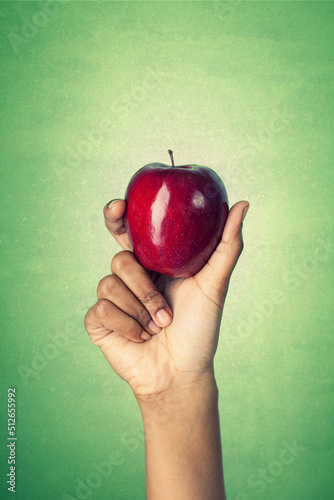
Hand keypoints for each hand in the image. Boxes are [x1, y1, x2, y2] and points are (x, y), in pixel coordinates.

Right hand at [85, 199, 248, 399]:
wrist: (182, 372)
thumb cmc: (200, 328)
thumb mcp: (215, 284)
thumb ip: (227, 244)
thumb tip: (242, 203)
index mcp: (152, 264)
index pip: (129, 232)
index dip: (118, 216)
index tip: (120, 205)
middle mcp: (131, 278)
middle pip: (120, 257)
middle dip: (137, 274)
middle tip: (144, 271)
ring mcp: (113, 300)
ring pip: (111, 283)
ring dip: (143, 307)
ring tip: (160, 324)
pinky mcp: (100, 321)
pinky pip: (102, 309)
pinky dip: (127, 325)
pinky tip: (140, 337)